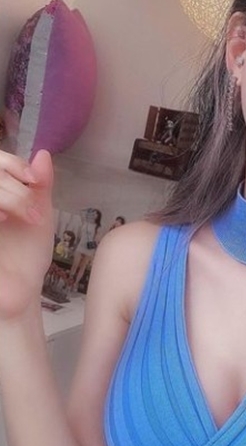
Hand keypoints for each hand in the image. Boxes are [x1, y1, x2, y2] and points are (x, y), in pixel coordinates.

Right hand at [0, 149, 53, 318]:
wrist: (21, 291)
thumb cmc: (27, 255)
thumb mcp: (39, 214)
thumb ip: (40, 185)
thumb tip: (42, 154)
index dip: (10, 162)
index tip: (32, 178)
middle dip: (11, 186)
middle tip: (30, 210)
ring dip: (4, 196)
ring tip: (14, 218)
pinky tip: (2, 220)